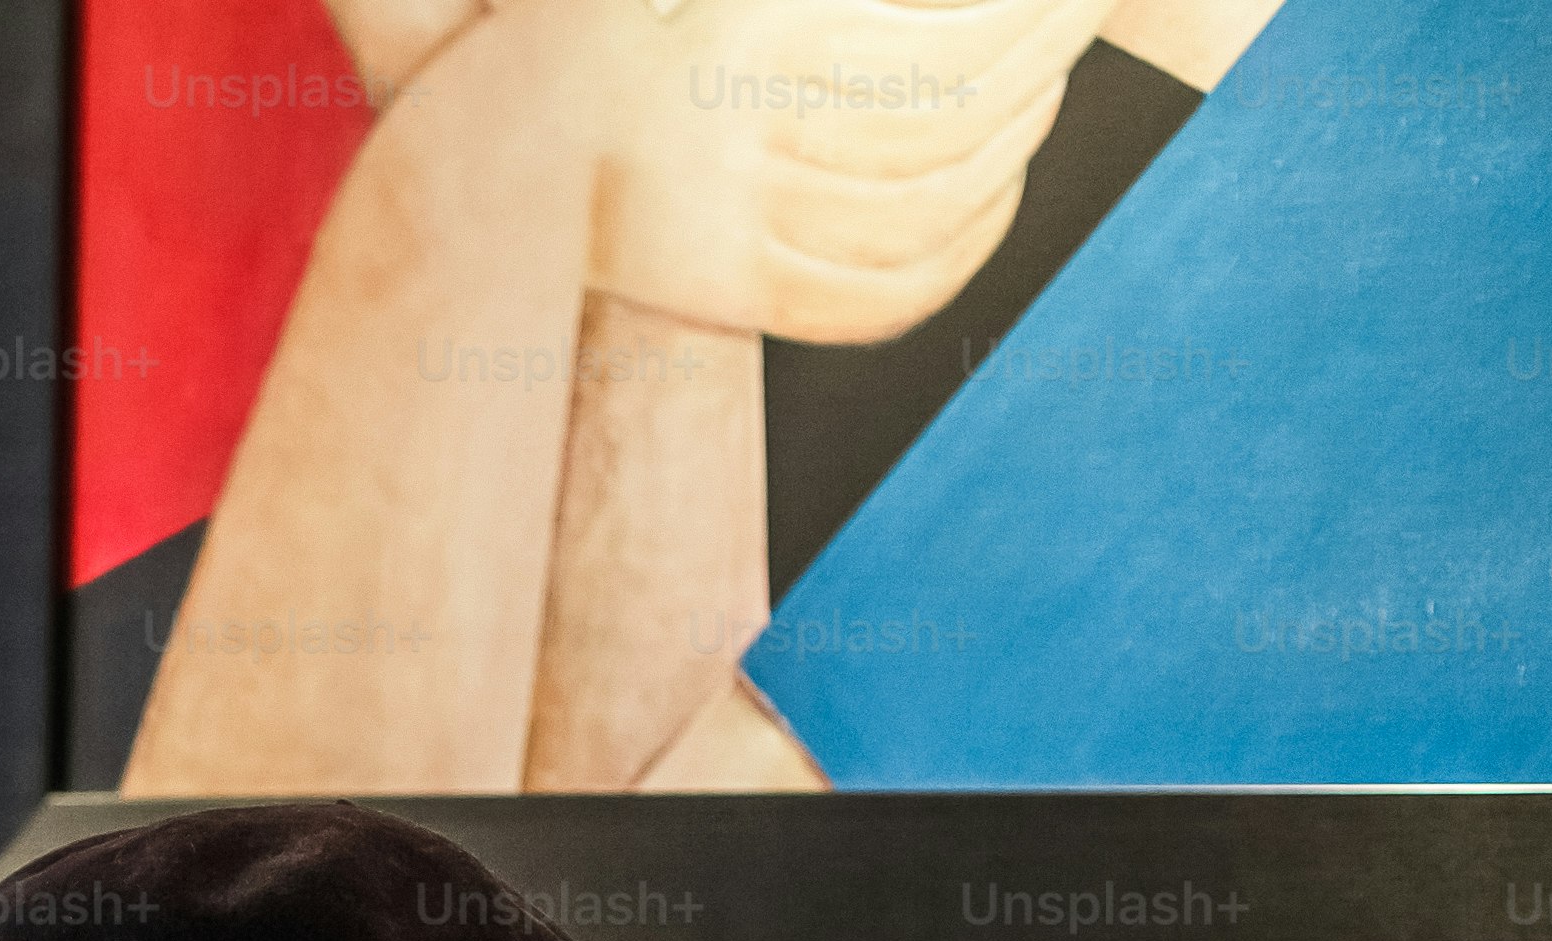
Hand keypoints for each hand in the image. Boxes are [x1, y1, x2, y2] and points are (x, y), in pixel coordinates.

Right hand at [498, 0, 1093, 344]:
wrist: (473, 137)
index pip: (939, 49)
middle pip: (944, 126)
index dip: (1034, 17)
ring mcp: (719, 228)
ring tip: (1043, 87)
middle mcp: (724, 137)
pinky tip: (996, 200)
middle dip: (1042, 64)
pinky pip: (875, 301)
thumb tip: (960, 6)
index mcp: (731, 35)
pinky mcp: (718, 292)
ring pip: (922, 212)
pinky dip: (961, 258)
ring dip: (1012, 150)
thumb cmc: (591, 27)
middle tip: (1078, 13)